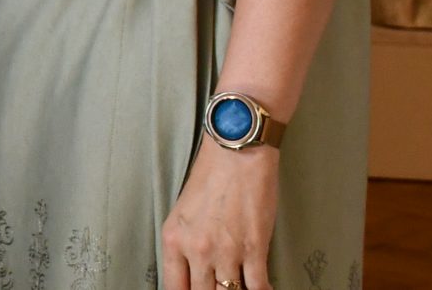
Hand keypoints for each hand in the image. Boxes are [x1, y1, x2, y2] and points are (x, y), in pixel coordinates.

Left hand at [160, 142, 278, 289]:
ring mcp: (226, 252)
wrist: (235, 155)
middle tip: (218, 289)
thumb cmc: (211, 177)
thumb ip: (185, 244)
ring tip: (238, 287)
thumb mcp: (182, 213)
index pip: (174, 287)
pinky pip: (257, 286)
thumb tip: (193, 271)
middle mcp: (196, 250)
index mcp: (173, 239)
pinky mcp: (253, 250)